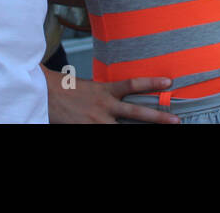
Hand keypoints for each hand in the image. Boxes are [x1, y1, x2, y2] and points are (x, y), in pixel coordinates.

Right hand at [44, 69, 180, 123]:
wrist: (43, 94)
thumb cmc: (66, 89)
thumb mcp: (90, 86)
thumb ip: (107, 92)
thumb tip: (122, 95)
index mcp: (104, 90)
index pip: (132, 84)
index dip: (151, 83)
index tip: (169, 82)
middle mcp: (103, 106)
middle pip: (136, 113)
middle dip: (158, 118)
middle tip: (176, 120)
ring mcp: (96, 121)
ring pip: (123, 131)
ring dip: (142, 133)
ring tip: (163, 131)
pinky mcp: (87, 130)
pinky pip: (105, 135)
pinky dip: (114, 135)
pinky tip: (126, 136)